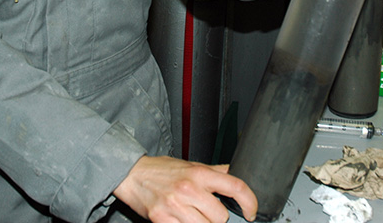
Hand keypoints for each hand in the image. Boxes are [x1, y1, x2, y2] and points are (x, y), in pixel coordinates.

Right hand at [113, 155, 256, 222]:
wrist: (132, 175)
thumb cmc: (161, 170)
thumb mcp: (191, 164)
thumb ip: (214, 171)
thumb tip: (235, 173)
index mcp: (199, 173)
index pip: (236, 186)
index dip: (250, 202)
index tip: (251, 211)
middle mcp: (189, 189)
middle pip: (221, 216)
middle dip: (217, 216)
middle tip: (206, 210)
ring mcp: (175, 207)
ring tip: (192, 215)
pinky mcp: (163, 221)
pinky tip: (181, 220)